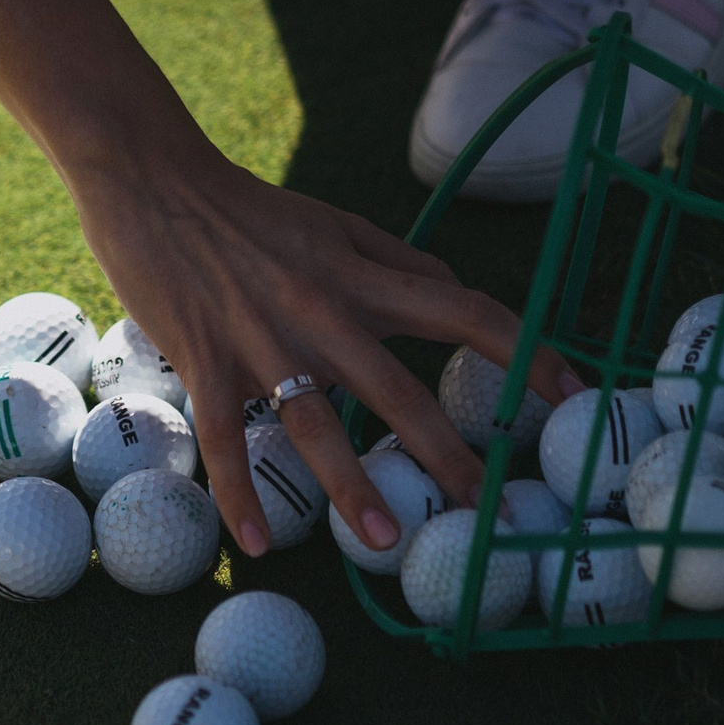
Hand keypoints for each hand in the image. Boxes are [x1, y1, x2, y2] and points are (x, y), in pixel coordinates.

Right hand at [66, 136, 585, 557]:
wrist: (152, 179)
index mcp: (361, 276)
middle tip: (482, 510)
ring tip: (385, 542)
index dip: (525, 349)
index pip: (464, 309)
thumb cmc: (243, 207)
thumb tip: (453, 285)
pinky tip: (257, 544)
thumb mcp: (332, 221)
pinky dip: (239, 494)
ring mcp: (261, 342)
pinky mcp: (204, 361)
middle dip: (445, 452)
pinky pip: (226, 438)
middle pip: (398, 389)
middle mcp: (322, 312)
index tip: (571, 389)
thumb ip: (394, 256)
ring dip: (352, 488)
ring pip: (315, 426)